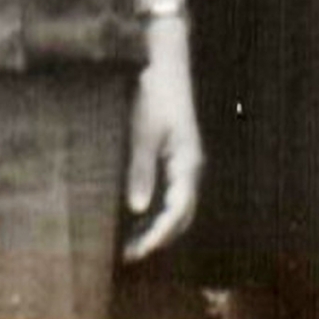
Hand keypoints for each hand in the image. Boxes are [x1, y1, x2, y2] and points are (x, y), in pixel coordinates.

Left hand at [123, 32, 203, 261]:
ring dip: (158, 226)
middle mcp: (190, 166)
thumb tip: (137, 209)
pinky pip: (172, 193)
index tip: (134, 253)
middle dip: (159, 237)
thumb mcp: (144, 133)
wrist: (166, 63)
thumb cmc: (155, 95)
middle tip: (128, 255)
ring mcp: (185, 161)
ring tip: (128, 242)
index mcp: (187, 162)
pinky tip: (135, 216)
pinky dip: (158, 211)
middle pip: (183, 214)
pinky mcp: (176, 156)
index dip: (157, 236)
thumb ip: (140, 171)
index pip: (178, 211)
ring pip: (179, 205)